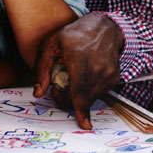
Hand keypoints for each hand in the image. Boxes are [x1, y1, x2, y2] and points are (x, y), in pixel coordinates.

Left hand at [32, 12, 122, 129]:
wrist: (103, 27)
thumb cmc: (73, 35)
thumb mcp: (50, 45)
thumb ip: (41, 69)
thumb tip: (38, 93)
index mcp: (79, 58)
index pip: (80, 89)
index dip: (81, 109)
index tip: (84, 125)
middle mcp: (98, 67)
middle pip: (83, 98)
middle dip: (68, 100)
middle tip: (57, 90)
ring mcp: (109, 73)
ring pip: (91, 97)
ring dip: (79, 96)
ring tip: (72, 79)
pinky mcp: (115, 78)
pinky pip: (100, 93)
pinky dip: (89, 91)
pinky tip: (84, 77)